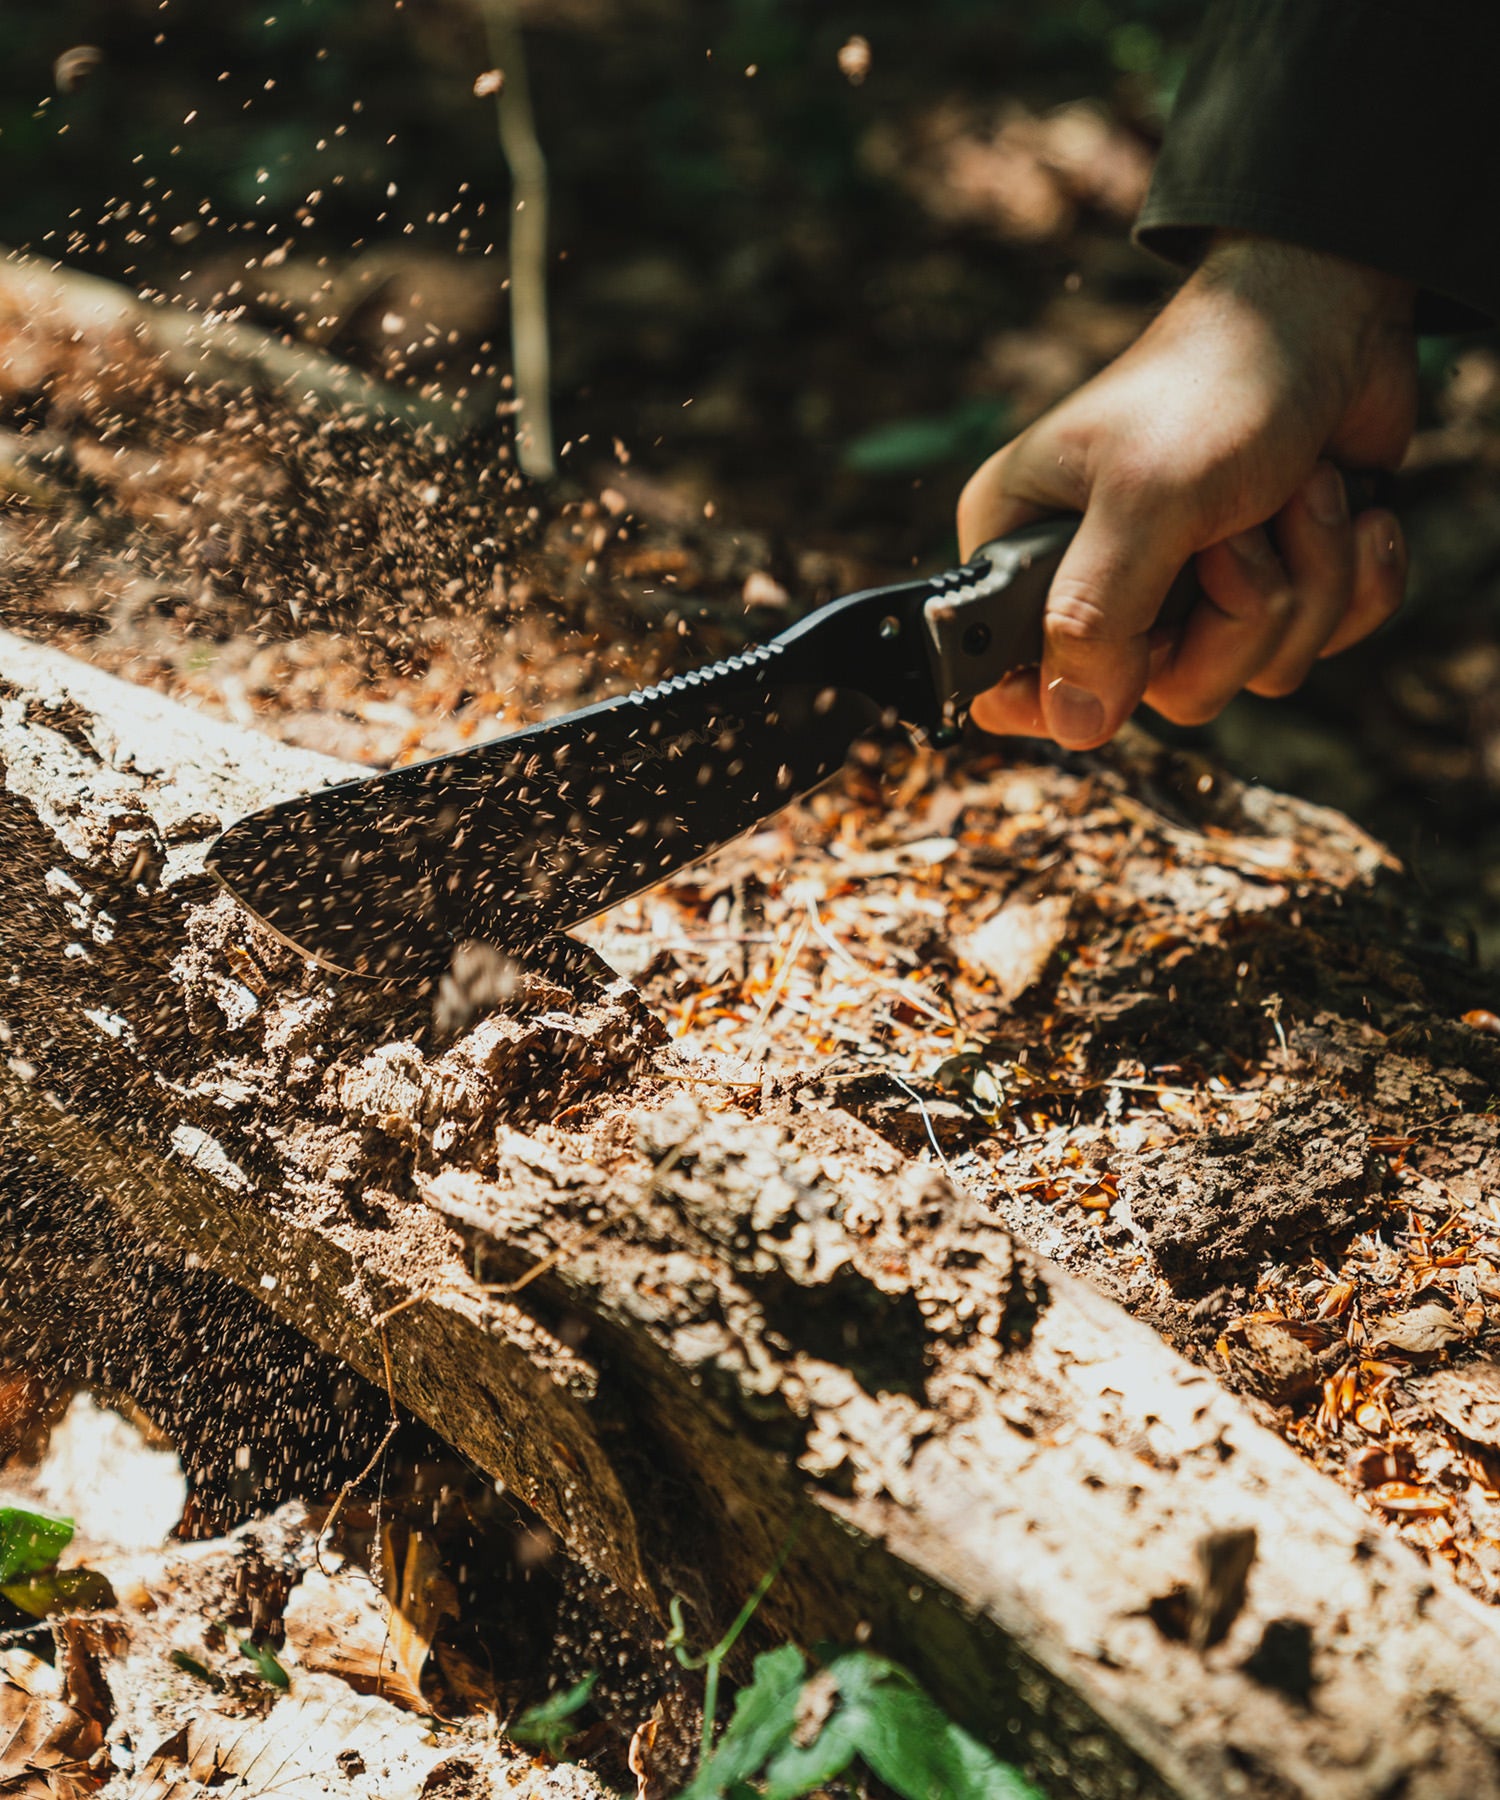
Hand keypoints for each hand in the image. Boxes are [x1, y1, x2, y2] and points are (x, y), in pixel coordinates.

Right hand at [956, 234, 1417, 747]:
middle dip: (1235, 610)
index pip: (1010, 684)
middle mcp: (1096, 582)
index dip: (1068, 697)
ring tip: (1297, 489)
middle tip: (1237, 524)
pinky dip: (1355, 580)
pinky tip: (1352, 512)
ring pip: (1250, 670)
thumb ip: (1097, 617)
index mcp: (1025, 551)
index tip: (1131, 654)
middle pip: (1161, 689)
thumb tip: (1072, 727)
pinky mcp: (1267, 585)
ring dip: (1308, 578)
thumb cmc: (1218, 382)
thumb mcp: (1145, 498)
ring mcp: (1184, 591)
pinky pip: (1317, 643)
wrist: (1335, 312)